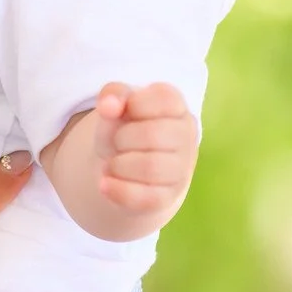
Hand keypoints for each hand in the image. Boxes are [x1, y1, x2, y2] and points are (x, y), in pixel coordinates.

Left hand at [88, 79, 198, 220]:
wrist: (125, 167)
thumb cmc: (125, 128)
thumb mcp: (116, 105)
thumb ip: (113, 94)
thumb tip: (109, 106)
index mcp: (176, 107)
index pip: (163, 99)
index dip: (133, 105)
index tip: (126, 113)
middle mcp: (186, 136)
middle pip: (152, 135)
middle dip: (121, 138)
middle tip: (117, 143)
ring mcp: (181, 169)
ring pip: (150, 168)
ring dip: (118, 165)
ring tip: (112, 164)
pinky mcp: (167, 197)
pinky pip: (145, 198)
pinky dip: (118, 190)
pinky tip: (104, 184)